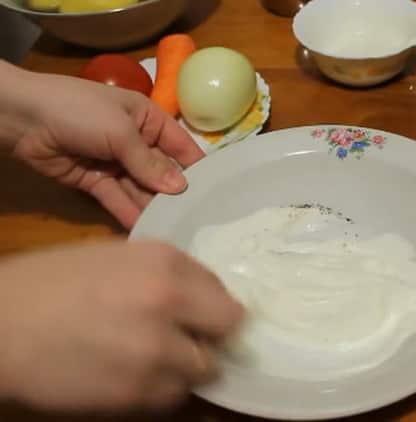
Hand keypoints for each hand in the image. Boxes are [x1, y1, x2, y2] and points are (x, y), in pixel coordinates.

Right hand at [0, 240, 243, 410]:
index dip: (216, 311)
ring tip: (151, 358)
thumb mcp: (119, 257)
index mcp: (166, 263)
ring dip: (186, 367)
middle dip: (211, 338)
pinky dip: (161, 389)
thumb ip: (172, 275)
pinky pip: (173, 396)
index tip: (206, 319)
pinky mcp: (139, 393)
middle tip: (188, 339)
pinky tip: (131, 374)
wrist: (0, 326)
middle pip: (227, 332)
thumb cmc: (53, 285)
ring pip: (204, 370)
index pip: (227, 296)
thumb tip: (208, 299)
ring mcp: (157, 351)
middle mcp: (170, 302)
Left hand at [4, 63, 203, 228]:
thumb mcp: (121, 131)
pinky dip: (128, 213)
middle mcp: (136, 142)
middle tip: (196, 220)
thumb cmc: (79, 110)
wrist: (22, 117)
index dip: (197, 168)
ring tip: (174, 229)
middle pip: (162, 172)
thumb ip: (149, 163)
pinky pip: (117, 199)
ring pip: (140, 189)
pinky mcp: (95, 182)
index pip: (181, 146)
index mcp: (148, 119)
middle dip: (175, 194)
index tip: (216, 193)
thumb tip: (181, 188)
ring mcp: (115, 163)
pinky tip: (145, 229)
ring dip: (154, 207)